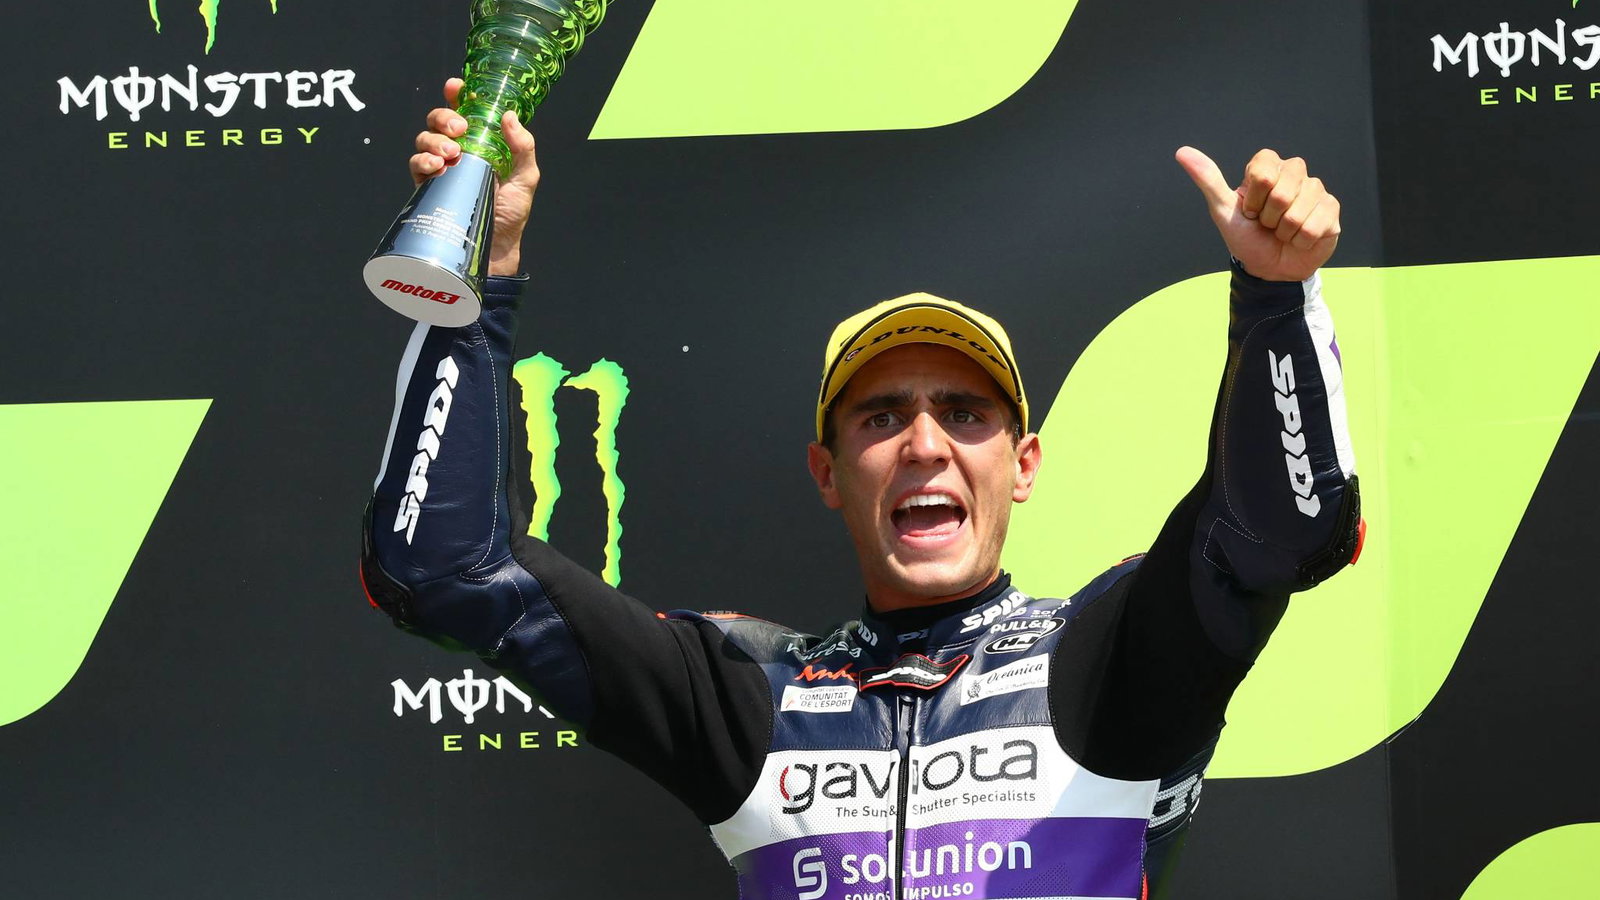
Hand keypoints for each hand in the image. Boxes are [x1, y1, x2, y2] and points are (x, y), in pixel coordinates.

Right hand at [410, 78, 539, 276]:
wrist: (495, 247)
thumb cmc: (512, 213)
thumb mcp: (526, 178)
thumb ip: (523, 148)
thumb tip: (509, 116)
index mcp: (482, 142)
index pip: (465, 110)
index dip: (457, 95)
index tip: (455, 87)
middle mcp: (459, 150)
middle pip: (439, 120)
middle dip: (444, 117)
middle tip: (458, 130)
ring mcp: (442, 167)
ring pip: (424, 138)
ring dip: (434, 140)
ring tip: (452, 154)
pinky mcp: (428, 186)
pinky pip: (416, 164)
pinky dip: (423, 160)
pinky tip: (437, 167)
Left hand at [1175, 147, 1339, 282]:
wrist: (1269, 270)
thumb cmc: (1246, 238)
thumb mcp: (1223, 210)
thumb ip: (1208, 179)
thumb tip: (1182, 152)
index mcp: (1267, 167)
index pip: (1263, 173)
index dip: (1253, 200)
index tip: (1250, 211)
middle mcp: (1294, 172)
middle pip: (1281, 192)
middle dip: (1269, 218)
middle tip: (1267, 224)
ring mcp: (1315, 190)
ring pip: (1298, 211)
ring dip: (1285, 232)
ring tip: (1282, 232)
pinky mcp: (1331, 209)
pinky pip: (1316, 225)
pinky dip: (1301, 240)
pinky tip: (1300, 238)